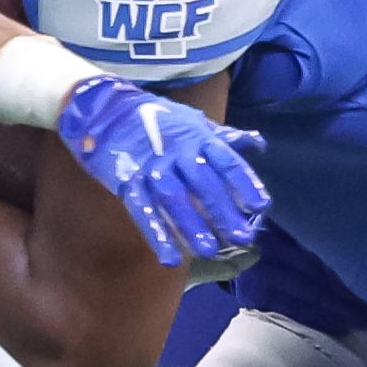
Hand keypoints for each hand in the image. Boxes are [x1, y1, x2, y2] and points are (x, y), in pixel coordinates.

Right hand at [54, 77, 268, 266]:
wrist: (105, 108)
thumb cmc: (155, 117)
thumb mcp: (192, 120)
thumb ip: (224, 136)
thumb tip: (258, 143)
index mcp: (195, 136)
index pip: (225, 160)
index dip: (244, 182)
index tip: (261, 205)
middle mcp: (176, 151)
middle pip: (203, 183)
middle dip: (223, 210)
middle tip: (242, 237)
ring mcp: (150, 166)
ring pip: (173, 198)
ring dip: (191, 226)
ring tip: (209, 251)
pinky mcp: (127, 180)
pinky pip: (143, 209)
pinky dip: (156, 234)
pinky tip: (170, 258)